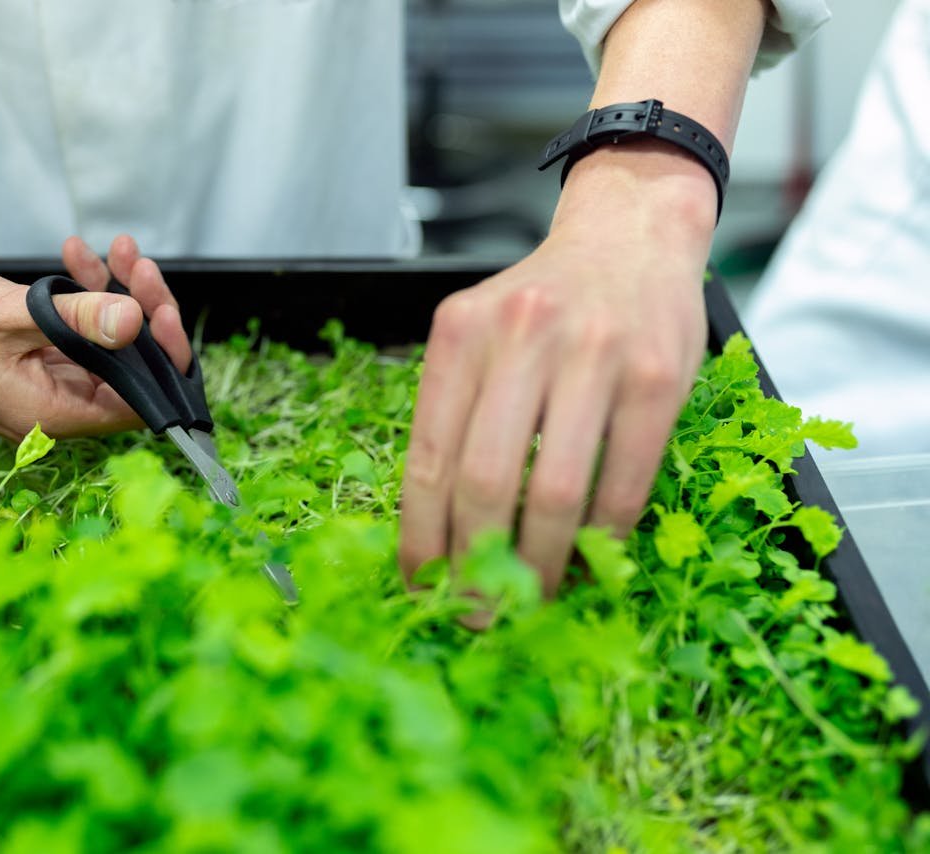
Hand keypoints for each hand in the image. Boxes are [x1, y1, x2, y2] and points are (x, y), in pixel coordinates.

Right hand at [0, 234, 189, 440]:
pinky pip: (72, 333)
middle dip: (140, 312)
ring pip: (103, 346)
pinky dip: (81, 297)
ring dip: (113, 296)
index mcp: (48, 413)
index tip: (162, 309)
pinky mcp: (27, 359)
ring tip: (113, 249)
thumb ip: (76, 320)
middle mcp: (48, 407)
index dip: (161, 359)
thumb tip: (135, 324)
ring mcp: (38, 383)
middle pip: (126, 370)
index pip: (137, 403)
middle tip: (137, 264)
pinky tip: (76, 256)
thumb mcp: (6, 312)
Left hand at [398, 146, 712, 597]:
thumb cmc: (544, 303)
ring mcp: (594, 354)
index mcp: (460, 333)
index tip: (421, 585)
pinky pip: (624, 480)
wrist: (629, 233)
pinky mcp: (658, 376)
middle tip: (476, 611)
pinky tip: (587, 560)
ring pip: (557, 491)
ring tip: (529, 601)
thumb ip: (458, 412)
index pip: (428, 458)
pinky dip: (602, 536)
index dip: (421, 537)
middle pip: (486, 482)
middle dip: (476, 564)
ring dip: (540, 564)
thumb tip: (438, 530)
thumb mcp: (480, 334)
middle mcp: (521, 337)